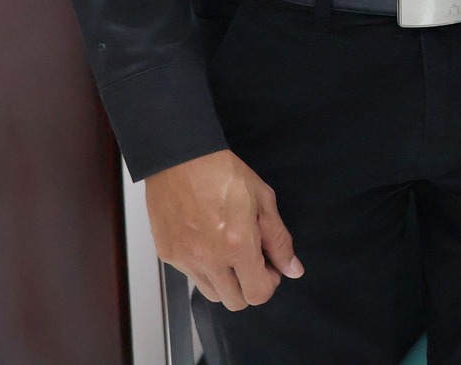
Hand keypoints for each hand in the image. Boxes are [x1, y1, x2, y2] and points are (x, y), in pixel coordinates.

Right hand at [145, 149, 302, 310]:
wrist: (181, 159)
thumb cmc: (223, 173)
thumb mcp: (263, 201)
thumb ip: (279, 240)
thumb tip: (292, 268)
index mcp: (237, 245)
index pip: (258, 293)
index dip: (270, 283)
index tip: (271, 267)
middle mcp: (208, 258)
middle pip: (235, 302)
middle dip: (249, 286)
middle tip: (253, 261)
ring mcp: (185, 259)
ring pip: (212, 294)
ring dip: (227, 282)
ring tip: (230, 252)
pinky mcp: (168, 255)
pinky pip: (192, 276)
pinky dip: (205, 269)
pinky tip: (210, 243)